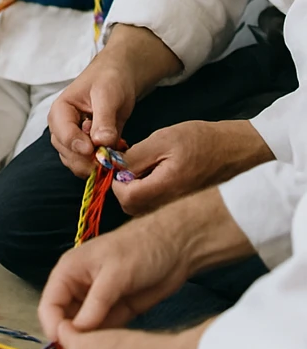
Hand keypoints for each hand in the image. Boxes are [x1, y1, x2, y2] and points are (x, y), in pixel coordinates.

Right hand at [38, 209, 193, 336]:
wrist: (174, 248)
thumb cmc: (139, 250)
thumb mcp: (114, 274)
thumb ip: (95, 304)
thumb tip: (75, 332)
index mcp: (69, 272)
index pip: (50, 304)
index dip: (53, 326)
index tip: (65, 347)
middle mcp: (79, 288)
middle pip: (64, 320)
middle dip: (71, 338)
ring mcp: (98, 301)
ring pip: (84, 329)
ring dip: (89, 342)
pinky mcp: (117, 311)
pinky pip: (104, 331)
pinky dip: (106, 341)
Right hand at [48, 53, 137, 176]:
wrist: (118, 78)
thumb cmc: (109, 80)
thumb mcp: (108, 95)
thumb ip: (104, 119)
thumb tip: (102, 143)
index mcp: (60, 112)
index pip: (63, 135)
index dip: (78, 146)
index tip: (95, 149)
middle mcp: (62, 129)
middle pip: (68, 154)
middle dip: (89, 159)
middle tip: (111, 155)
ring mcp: (74, 140)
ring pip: (77, 163)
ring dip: (97, 164)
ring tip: (115, 151)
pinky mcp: (87, 148)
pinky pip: (90, 165)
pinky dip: (103, 165)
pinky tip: (116, 153)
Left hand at [113, 120, 273, 215]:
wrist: (235, 150)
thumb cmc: (201, 140)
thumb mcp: (163, 139)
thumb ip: (135, 156)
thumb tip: (113, 166)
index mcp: (167, 187)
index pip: (125, 198)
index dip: (115, 180)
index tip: (120, 162)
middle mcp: (171, 205)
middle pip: (131, 206)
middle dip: (123, 185)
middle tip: (131, 162)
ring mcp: (177, 209)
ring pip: (142, 207)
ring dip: (135, 188)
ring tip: (146, 166)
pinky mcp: (181, 208)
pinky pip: (155, 206)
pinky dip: (149, 192)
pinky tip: (156, 173)